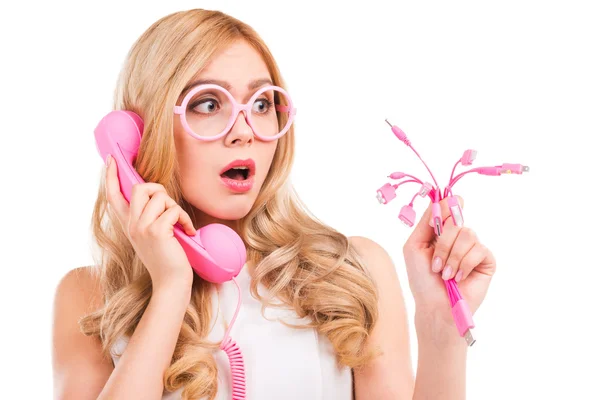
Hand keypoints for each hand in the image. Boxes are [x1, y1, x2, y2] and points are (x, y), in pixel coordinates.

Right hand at [104, 154, 196, 291]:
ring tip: (181, 225)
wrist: (171, 282)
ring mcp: (141, 228)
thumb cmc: (167, 257)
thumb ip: (148, 216)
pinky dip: (185, 219)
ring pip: (160, 197)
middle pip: (140, 187)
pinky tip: (189, 232)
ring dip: (176, 208)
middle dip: (160, 190)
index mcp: (128, 224)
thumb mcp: (152, 234)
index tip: (111, 159)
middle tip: (170, 207)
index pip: (113, 196)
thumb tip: (155, 194)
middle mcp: (131, 225)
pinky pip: (173, 210)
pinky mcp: (156, 232)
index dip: (110, 176)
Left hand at [402, 196, 495, 327]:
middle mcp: (459, 237)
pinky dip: (464, 264)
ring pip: (468, 234)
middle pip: (456, 221)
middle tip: (435, 265)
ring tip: (446, 275)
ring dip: (452, 257)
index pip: (450, 207)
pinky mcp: (486, 260)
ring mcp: (473, 248)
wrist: (435, 306)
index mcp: (442, 231)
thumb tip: (441, 199)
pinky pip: (479, 250)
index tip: (441, 218)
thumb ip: (426, 222)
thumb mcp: (415, 246)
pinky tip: (459, 278)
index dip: (448, 207)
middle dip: (443, 244)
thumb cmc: (422, 279)